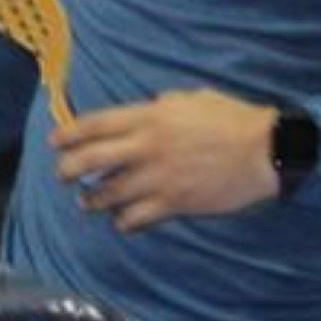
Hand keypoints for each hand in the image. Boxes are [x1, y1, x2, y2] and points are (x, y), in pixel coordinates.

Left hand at [50, 90, 278, 232]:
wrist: (265, 150)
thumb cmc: (234, 119)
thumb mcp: (193, 99)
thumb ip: (161, 107)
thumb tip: (143, 113)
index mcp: (151, 117)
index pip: (95, 124)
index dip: (68, 134)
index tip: (55, 142)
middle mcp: (147, 147)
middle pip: (90, 161)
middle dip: (68, 170)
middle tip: (63, 176)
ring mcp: (159, 178)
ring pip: (107, 195)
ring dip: (93, 200)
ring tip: (90, 202)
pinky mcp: (174, 204)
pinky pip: (134, 219)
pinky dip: (124, 222)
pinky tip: (125, 220)